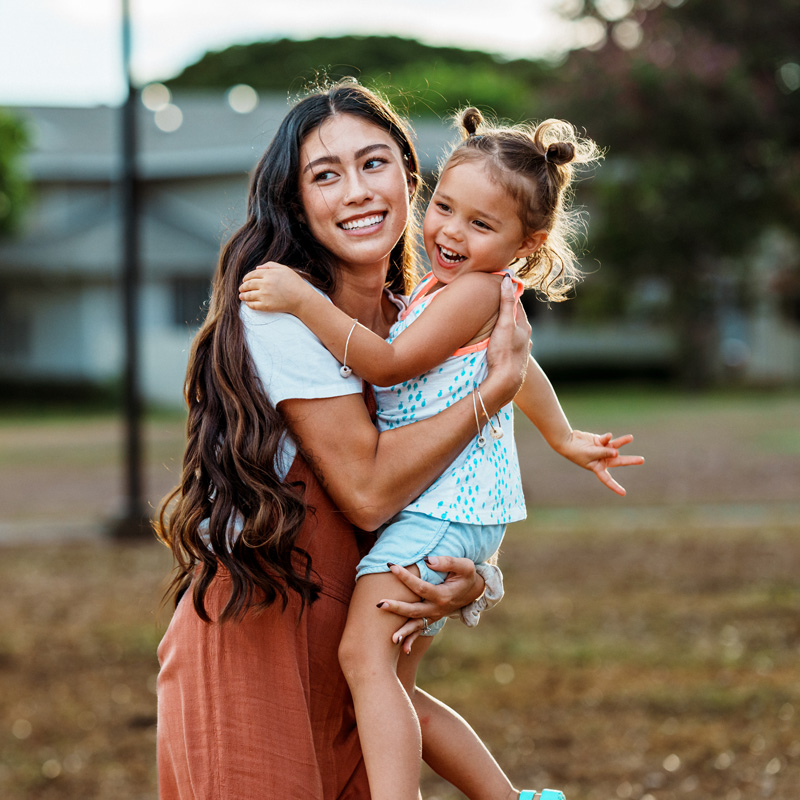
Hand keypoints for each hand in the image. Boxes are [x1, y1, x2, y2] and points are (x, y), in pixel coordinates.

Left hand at [238, 261, 309, 313]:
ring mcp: (264, 295)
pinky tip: (248, 303)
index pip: (252, 275)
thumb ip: (270, 265)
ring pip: (248, 295)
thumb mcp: (284, 269)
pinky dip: (248, 304)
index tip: (244, 280)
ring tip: (241, 296)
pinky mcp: (266, 306)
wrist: (302, 298)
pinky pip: (253, 305)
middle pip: (248, 284)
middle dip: (243, 287)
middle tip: (241, 288)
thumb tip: (257, 268)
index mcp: (268, 274)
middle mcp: (265, 284)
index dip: (246, 278)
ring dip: (243, 296)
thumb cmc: (295, 283)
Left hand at [376, 556, 483, 653]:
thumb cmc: (466, 575)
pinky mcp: (431, 618)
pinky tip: (402, 650)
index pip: (420, 587)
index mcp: (444, 595)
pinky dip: (412, 640)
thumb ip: (447, 562)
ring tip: (391, 638)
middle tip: (379, 604)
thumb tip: (427, 560)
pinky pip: (420, 631)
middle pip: (414, 611)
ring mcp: (434, 616)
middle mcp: (438, 609)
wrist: (473, 590)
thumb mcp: (464, 566)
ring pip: (416, 625)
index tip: (391, 566)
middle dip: (396, 608)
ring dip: (403, 631)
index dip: (405, 577)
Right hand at [485, 276, 530, 405]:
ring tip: (492, 323)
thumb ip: (506, 302)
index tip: (498, 287)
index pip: (516, 305)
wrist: (505, 382)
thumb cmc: (504, 352)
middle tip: (491, 303)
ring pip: (513, 334)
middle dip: (505, 311)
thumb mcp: (504, 324)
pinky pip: (509, 346)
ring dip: (505, 328)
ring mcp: (521, 351)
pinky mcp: (514, 362)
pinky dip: (504, 341)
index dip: (508, 295)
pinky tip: (498, 344)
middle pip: (515, 320)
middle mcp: (525, 338)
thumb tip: (508, 279)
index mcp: (524, 326)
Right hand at [559, 431, 643, 495]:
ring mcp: (602, 450)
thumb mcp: (592, 454)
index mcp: (598, 468)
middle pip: (619, 461)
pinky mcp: (600, 441)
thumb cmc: (577, 451)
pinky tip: (607, 436)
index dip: (615, 487)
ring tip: (630, 438)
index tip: (623, 493)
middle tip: (642, 460)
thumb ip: (605, 452)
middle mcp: (602, 460)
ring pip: (615, 447)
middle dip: (630, 460)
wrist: (568, 440)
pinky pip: (608, 439)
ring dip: (622, 442)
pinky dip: (607, 437)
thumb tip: (617, 452)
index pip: (607, 480)